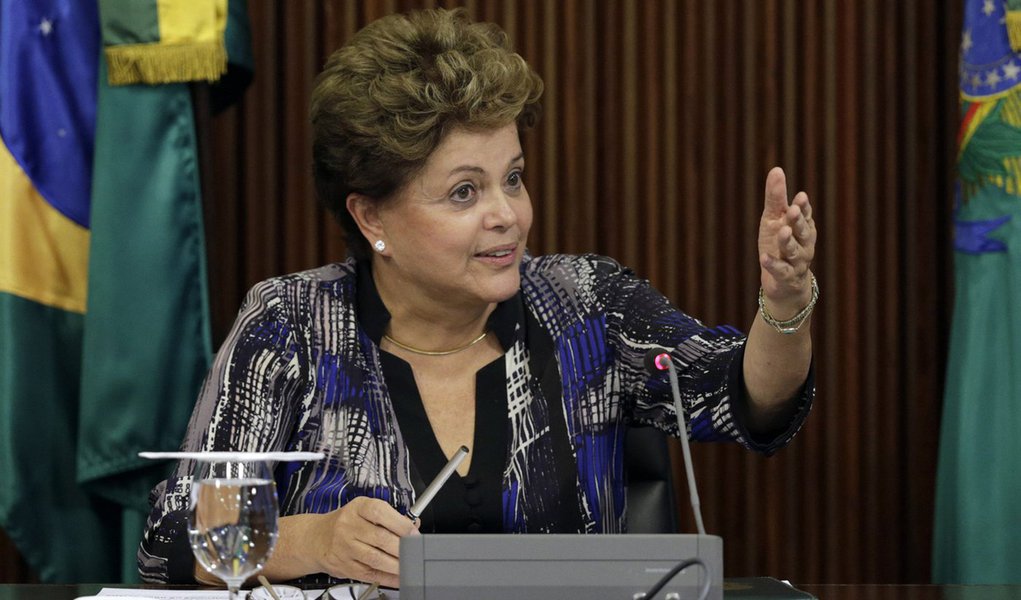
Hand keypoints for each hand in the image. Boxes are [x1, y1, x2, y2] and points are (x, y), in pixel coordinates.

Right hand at [311, 497, 418, 588]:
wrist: (316, 538)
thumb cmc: (346, 522)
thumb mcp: (364, 510)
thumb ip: (389, 517)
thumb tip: (413, 527)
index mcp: (358, 508)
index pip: (381, 513)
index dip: (401, 524)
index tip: (414, 533)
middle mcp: (349, 526)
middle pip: (381, 538)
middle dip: (402, 547)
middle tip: (415, 551)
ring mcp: (344, 547)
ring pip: (375, 559)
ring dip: (396, 565)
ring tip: (409, 565)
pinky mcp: (344, 566)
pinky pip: (369, 574)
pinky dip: (387, 577)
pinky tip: (397, 577)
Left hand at [757, 167, 816, 317]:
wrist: (784, 283)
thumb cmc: (779, 244)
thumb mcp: (774, 219)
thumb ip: (776, 197)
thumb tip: (776, 169)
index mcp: (802, 227)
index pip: (805, 215)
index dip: (803, 207)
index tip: (800, 197)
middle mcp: (804, 244)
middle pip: (803, 231)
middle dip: (798, 220)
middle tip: (792, 210)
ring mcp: (796, 262)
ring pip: (794, 251)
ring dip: (788, 241)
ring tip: (783, 230)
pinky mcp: (786, 277)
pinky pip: (781, 270)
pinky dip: (773, 264)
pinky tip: (763, 258)